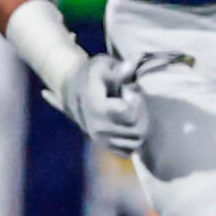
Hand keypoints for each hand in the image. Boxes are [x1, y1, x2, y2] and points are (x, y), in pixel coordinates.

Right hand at [57, 50, 179, 156]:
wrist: (74, 87)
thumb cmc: (94, 74)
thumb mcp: (104, 66)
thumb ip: (119, 70)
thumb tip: (132, 64)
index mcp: (96, 108)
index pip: (129, 115)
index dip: (136, 103)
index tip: (131, 93)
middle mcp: (97, 127)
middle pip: (136, 130)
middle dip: (141, 114)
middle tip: (132, 103)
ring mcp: (100, 139)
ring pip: (135, 142)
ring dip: (139, 126)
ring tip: (130, 113)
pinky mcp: (104, 145)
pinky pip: (128, 151)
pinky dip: (132, 139)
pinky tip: (129, 125)